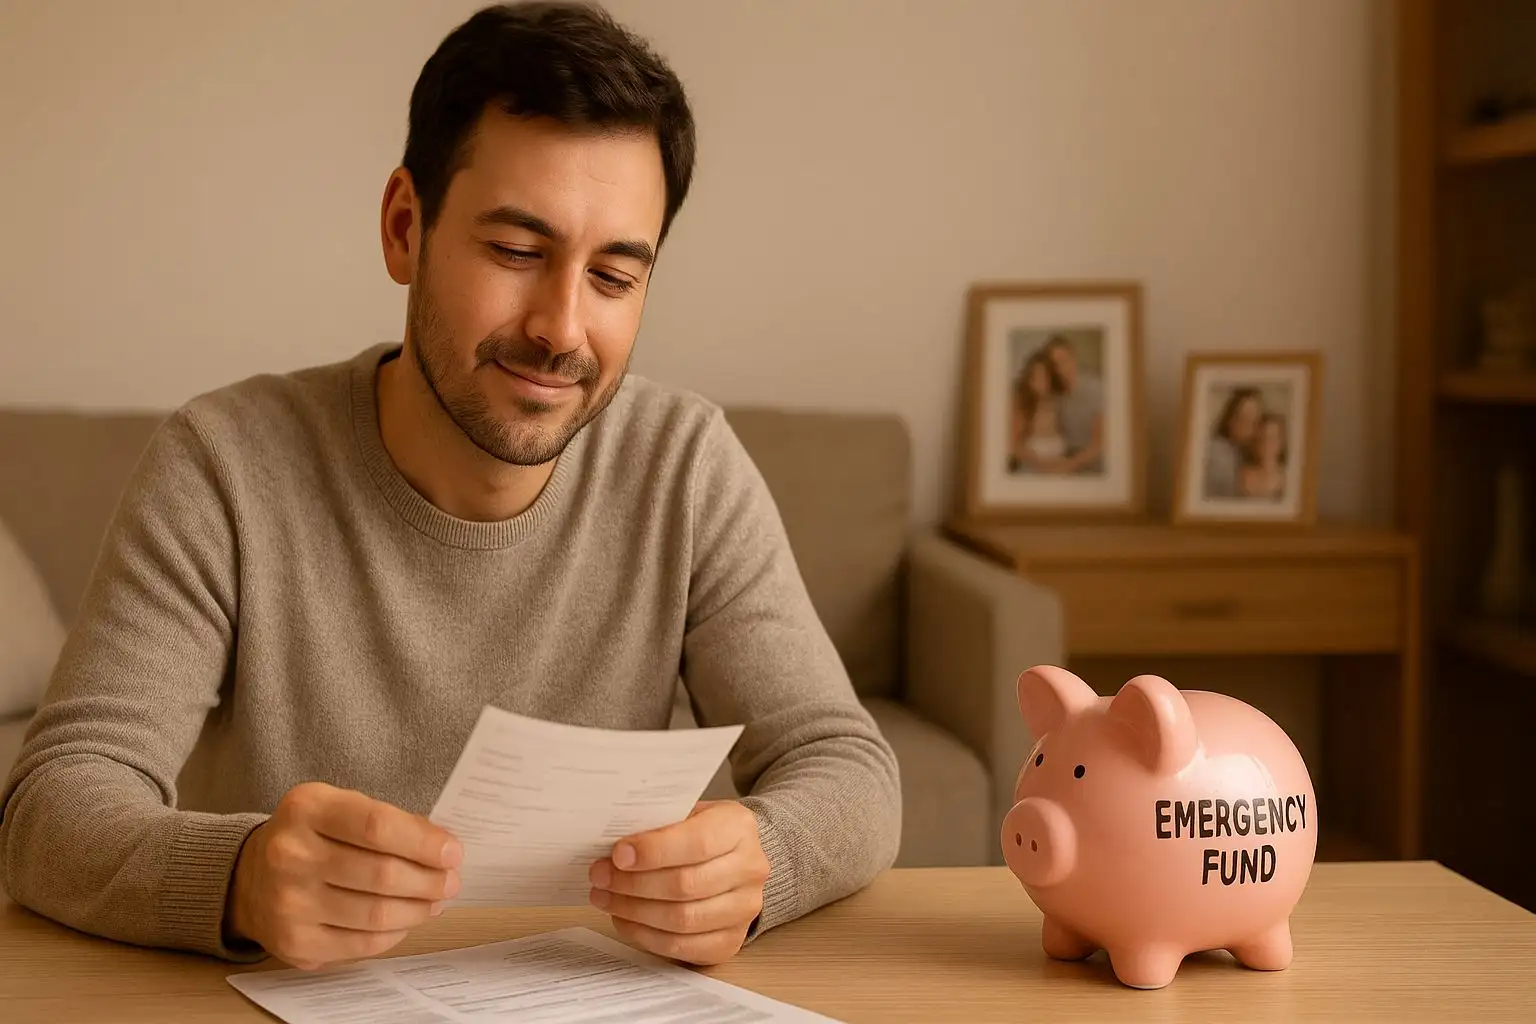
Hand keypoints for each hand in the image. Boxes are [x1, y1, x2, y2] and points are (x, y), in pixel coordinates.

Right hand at [226, 781, 462, 970]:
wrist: (251, 877)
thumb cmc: (313, 836)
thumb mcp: (343, 808)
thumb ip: (392, 821)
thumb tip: (444, 848)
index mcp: (306, 809)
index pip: (376, 826)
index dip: (423, 843)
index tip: (453, 852)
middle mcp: (290, 855)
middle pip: (381, 874)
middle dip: (429, 881)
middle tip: (451, 882)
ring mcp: (288, 904)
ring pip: (376, 915)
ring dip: (418, 910)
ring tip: (434, 901)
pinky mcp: (295, 942)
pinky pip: (362, 944)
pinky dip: (395, 933)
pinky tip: (405, 920)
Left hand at [588, 800, 769, 965]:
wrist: (734, 857)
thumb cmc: (702, 832)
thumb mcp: (687, 813)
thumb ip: (658, 825)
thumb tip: (615, 848)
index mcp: (739, 828)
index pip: (697, 843)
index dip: (653, 852)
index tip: (617, 854)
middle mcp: (750, 869)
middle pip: (686, 885)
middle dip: (633, 883)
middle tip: (600, 876)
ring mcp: (744, 909)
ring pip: (682, 919)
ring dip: (634, 911)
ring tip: (605, 897)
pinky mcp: (730, 940)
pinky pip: (682, 946)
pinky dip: (645, 936)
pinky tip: (624, 918)